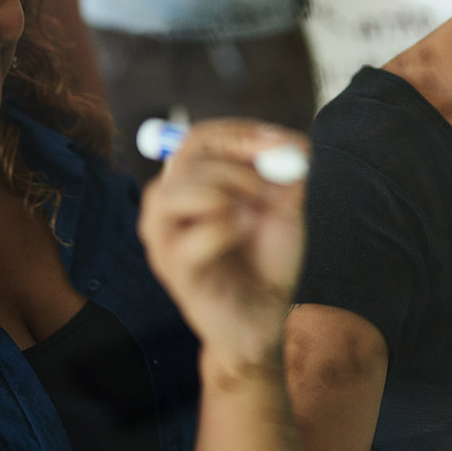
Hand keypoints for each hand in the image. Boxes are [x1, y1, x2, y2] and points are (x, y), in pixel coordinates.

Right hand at [139, 121, 308, 370]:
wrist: (266, 317)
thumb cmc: (266, 257)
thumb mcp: (285, 203)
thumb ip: (288, 167)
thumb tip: (286, 138)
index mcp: (190, 183)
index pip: (196, 138)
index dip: (235, 134)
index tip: (275, 143)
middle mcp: (168, 206)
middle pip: (186, 158)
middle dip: (235, 163)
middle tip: (265, 187)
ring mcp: (164, 239)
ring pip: (176, 192)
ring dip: (224, 190)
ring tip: (250, 212)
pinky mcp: (174, 271)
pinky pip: (192, 237)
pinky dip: (225, 228)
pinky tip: (242, 236)